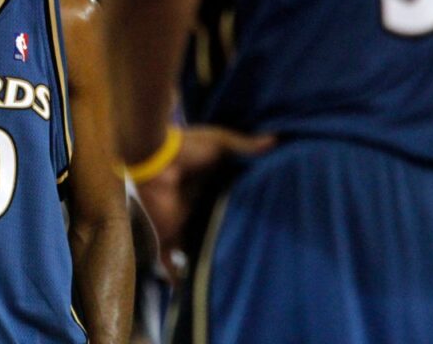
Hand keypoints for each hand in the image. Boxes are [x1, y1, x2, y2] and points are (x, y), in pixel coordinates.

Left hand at [135, 126, 273, 270]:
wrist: (156, 156)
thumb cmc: (187, 147)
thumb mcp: (220, 142)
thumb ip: (246, 145)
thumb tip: (276, 140)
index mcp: (209, 188)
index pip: (227, 207)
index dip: (241, 217)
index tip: (260, 230)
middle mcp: (197, 209)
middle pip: (213, 230)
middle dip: (224, 243)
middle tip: (250, 260)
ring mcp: (183, 223)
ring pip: (195, 248)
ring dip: (204, 262)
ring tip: (225, 281)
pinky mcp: (168, 234)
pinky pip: (170, 260)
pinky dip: (175, 275)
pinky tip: (184, 292)